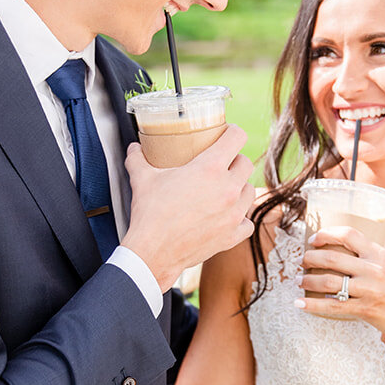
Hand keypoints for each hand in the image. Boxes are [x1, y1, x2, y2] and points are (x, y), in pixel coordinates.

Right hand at [123, 126, 254, 290]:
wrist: (154, 252)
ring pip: (249, 191)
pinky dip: (240, 218)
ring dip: (239, 188)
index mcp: (210, 168)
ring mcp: (234, 213)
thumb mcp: (142, 179)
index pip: (237, 137)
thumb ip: (138, 159)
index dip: (233, 132)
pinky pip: (247, 222)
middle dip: (234, 161)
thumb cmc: (151, 215)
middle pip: (246, 163)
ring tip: (225, 190)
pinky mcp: (233, 234)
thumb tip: (134, 148)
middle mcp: (228, 188)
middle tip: (221, 165)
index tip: (227, 134)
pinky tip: (228, 216)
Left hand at [297, 226, 384, 340]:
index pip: (349, 234)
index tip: (313, 240)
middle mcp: (374, 269)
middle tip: (301, 261)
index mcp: (379, 254)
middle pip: (332, 258)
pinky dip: (313, 305)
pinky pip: (332, 306)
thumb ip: (370, 257)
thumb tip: (343, 251)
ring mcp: (369, 290)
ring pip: (329, 281)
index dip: (326, 234)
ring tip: (299, 280)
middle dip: (310, 258)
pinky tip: (300, 303)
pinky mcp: (365, 309)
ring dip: (308, 280)